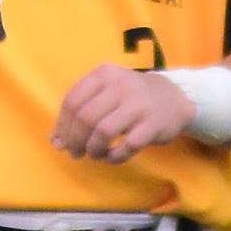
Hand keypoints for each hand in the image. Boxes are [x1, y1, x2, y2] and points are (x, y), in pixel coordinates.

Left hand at [51, 65, 193, 162]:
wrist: (174, 97)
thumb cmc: (130, 97)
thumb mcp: (105, 94)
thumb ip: (79, 113)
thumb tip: (56, 141)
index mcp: (104, 74)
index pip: (72, 101)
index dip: (63, 126)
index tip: (62, 141)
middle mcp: (121, 85)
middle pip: (85, 118)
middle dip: (75, 141)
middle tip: (77, 153)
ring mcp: (138, 104)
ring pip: (103, 132)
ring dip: (93, 150)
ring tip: (95, 154)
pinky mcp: (153, 124)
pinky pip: (126, 146)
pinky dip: (114, 157)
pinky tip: (112, 156)